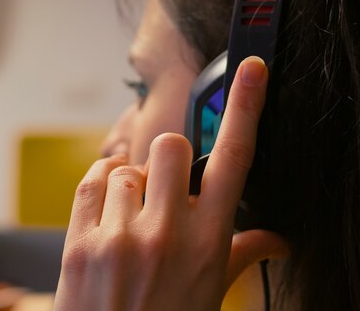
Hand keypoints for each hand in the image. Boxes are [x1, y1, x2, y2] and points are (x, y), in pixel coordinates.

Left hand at [54, 57, 287, 310]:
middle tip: (165, 191)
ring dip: (132, 186)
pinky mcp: (80, 243)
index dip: (247, 107)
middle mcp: (166, 233)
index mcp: (209, 242)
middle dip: (169, 162)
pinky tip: (109, 212)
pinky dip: (102, 187)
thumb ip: (244, 254)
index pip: (235, 160)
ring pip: (126, 167)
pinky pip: (92, 181)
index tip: (252, 70)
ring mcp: (120, 237)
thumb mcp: (214, 294)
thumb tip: (279, 240)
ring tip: (133, 219)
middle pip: (169, 146)